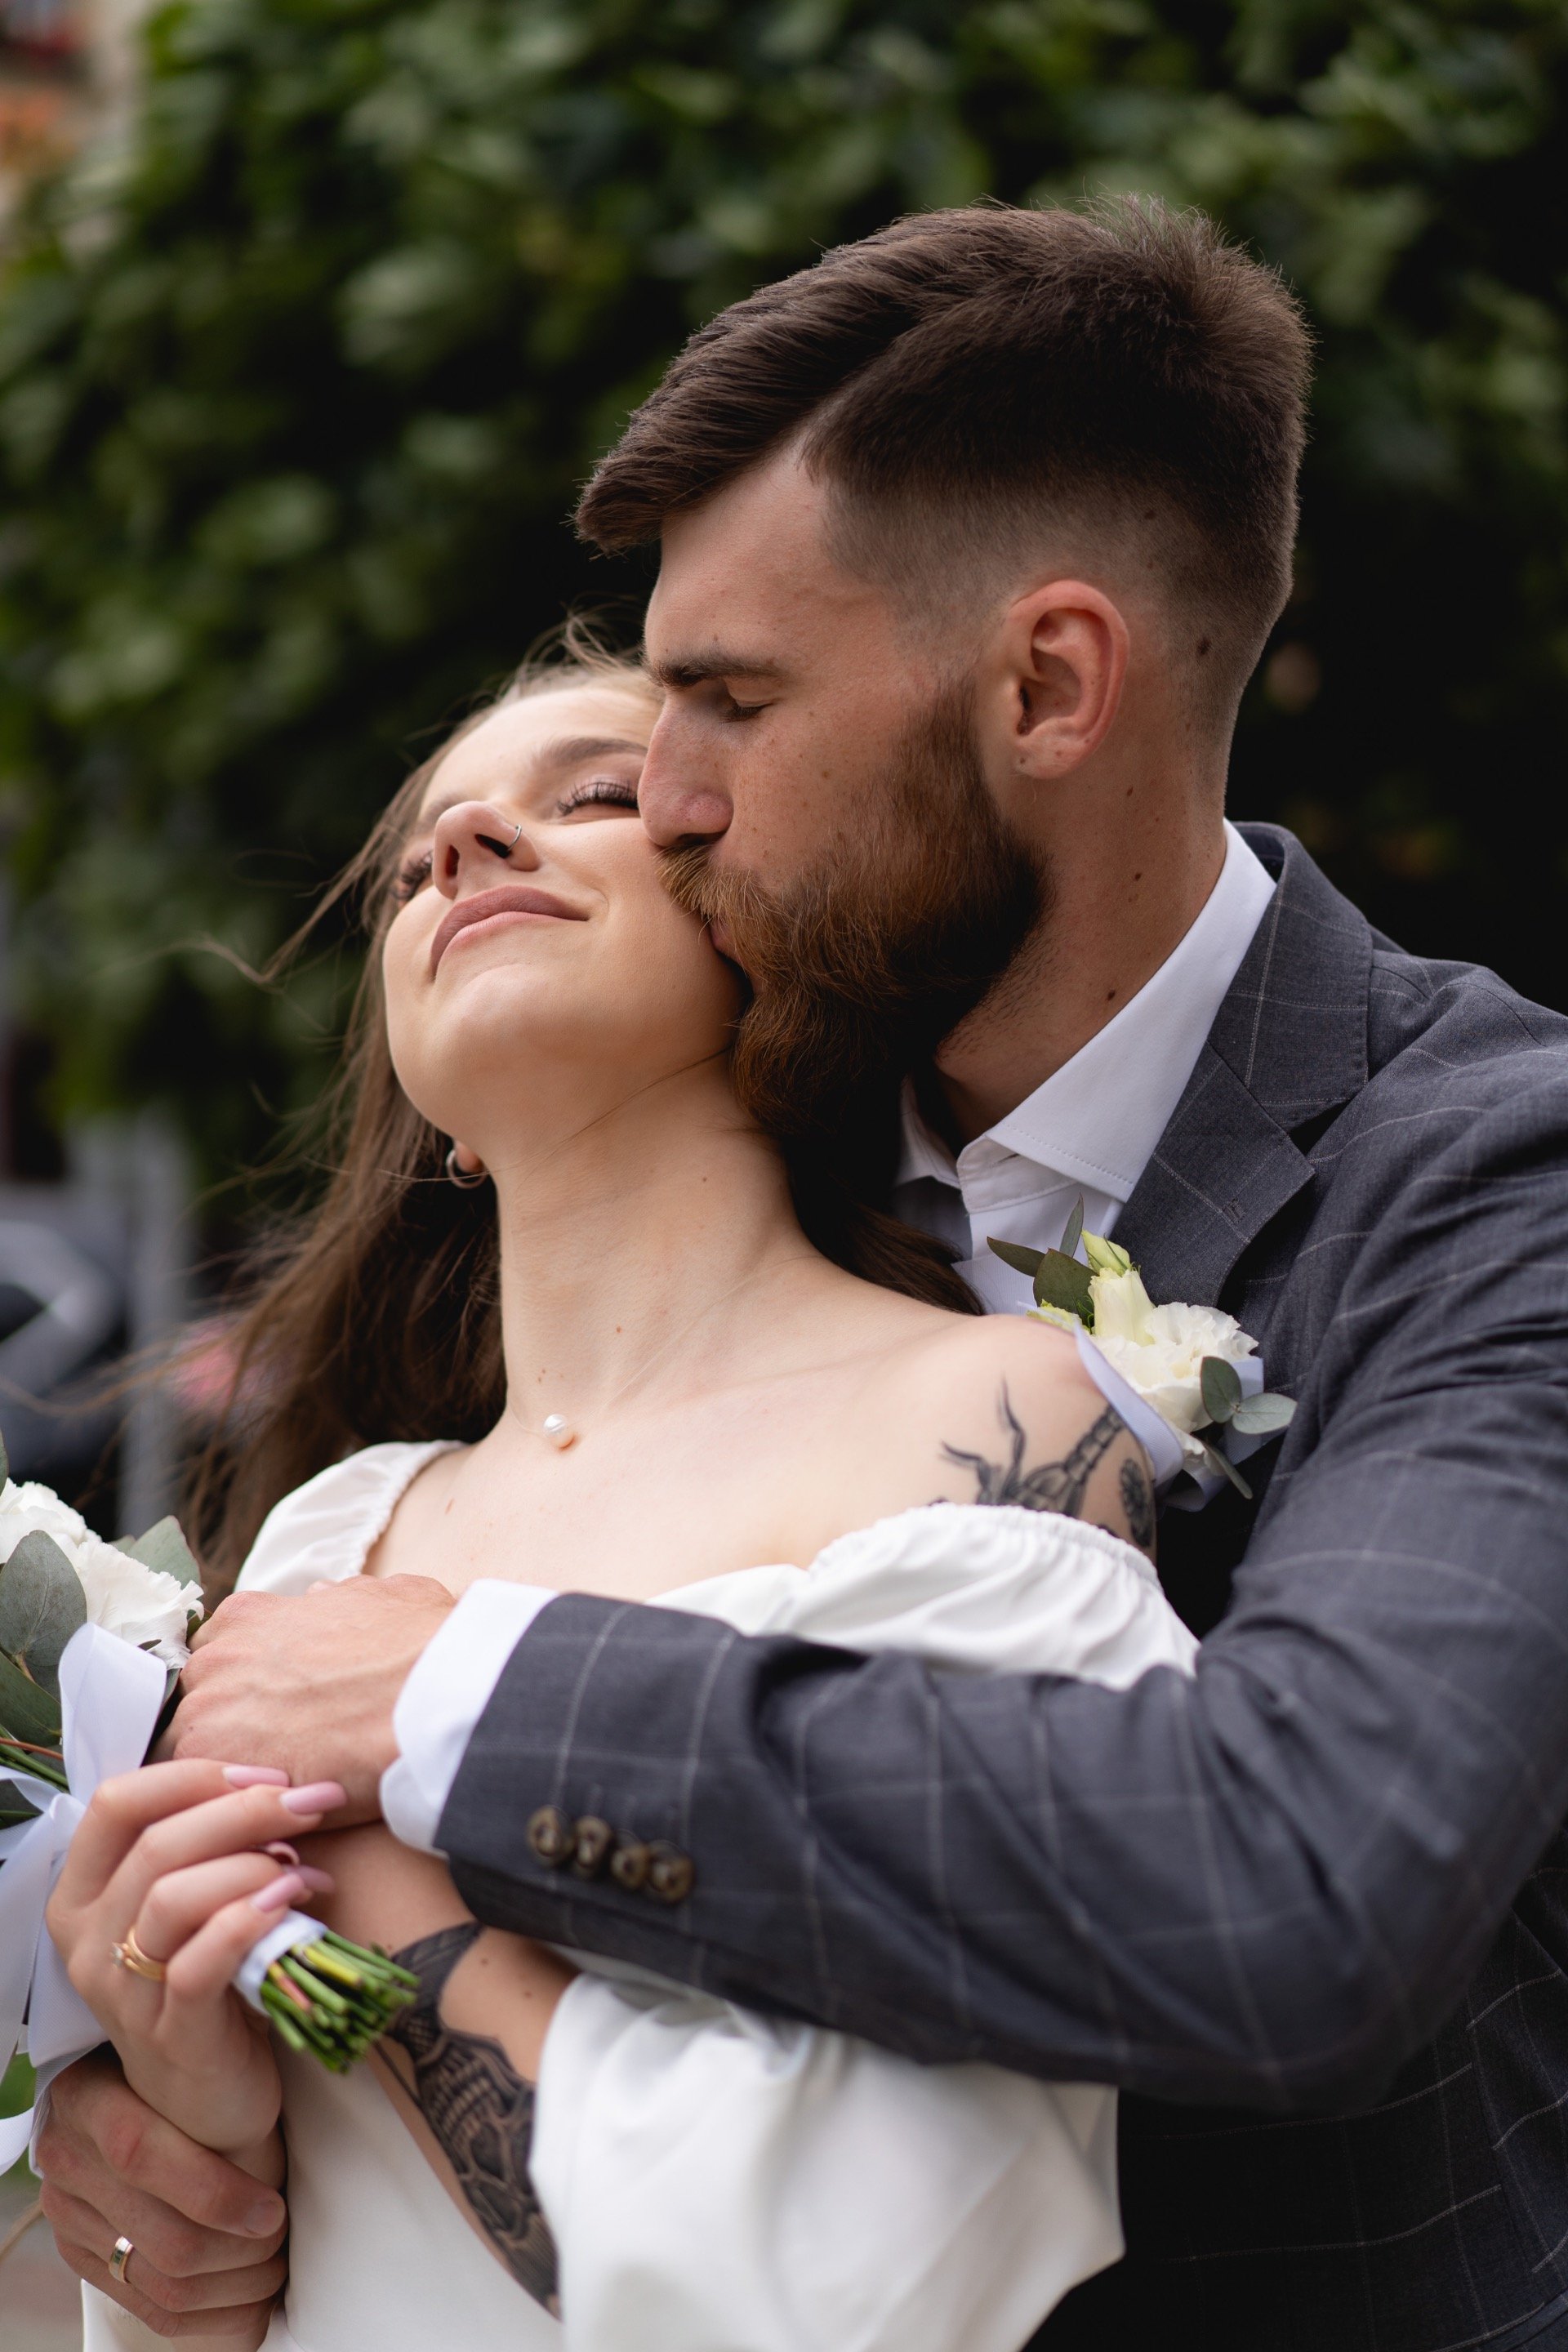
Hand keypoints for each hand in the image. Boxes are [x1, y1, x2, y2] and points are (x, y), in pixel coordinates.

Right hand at [38, 2048, 287, 2338]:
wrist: (110, 2084)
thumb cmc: (169, 2062)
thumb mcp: (185, 2049)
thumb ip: (212, 2068)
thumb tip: (275, 2107)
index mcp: (89, 2096)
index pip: (142, 2157)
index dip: (217, 2194)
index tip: (272, 2208)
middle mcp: (68, 2160)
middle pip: (165, 2240)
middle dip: (243, 2253)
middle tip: (283, 2237)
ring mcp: (70, 2215)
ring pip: (163, 2285)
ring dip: (235, 2288)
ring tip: (275, 2268)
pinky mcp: (81, 2256)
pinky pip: (149, 2312)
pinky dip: (212, 2319)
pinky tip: (251, 2307)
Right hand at [46, 1760, 342, 2157]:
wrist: (214, 2096)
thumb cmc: (208, 1978)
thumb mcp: (189, 1903)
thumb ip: (202, 1842)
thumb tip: (272, 1776)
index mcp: (83, 1894)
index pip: (116, 1803)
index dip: (194, 1775)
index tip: (265, 1774)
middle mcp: (87, 1942)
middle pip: (157, 1844)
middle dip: (245, 1810)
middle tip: (311, 1803)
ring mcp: (122, 1993)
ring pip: (173, 1897)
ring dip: (254, 1866)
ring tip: (307, 1868)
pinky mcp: (169, 2036)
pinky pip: (198, 1965)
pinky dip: (249, 1922)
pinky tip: (293, 1905)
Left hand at [174, 1574, 455, 1818]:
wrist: (436, 1698)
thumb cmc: (422, 1647)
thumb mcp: (384, 1597)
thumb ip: (339, 1602)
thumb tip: (322, 1603)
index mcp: (248, 1615)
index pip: (218, 1660)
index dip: (244, 1694)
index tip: (272, 1717)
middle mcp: (217, 1656)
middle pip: (198, 1704)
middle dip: (229, 1731)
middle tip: (276, 1761)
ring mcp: (207, 1708)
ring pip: (191, 1751)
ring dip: (224, 1772)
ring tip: (272, 1796)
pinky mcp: (213, 1762)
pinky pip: (198, 1792)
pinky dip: (226, 1806)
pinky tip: (268, 1816)